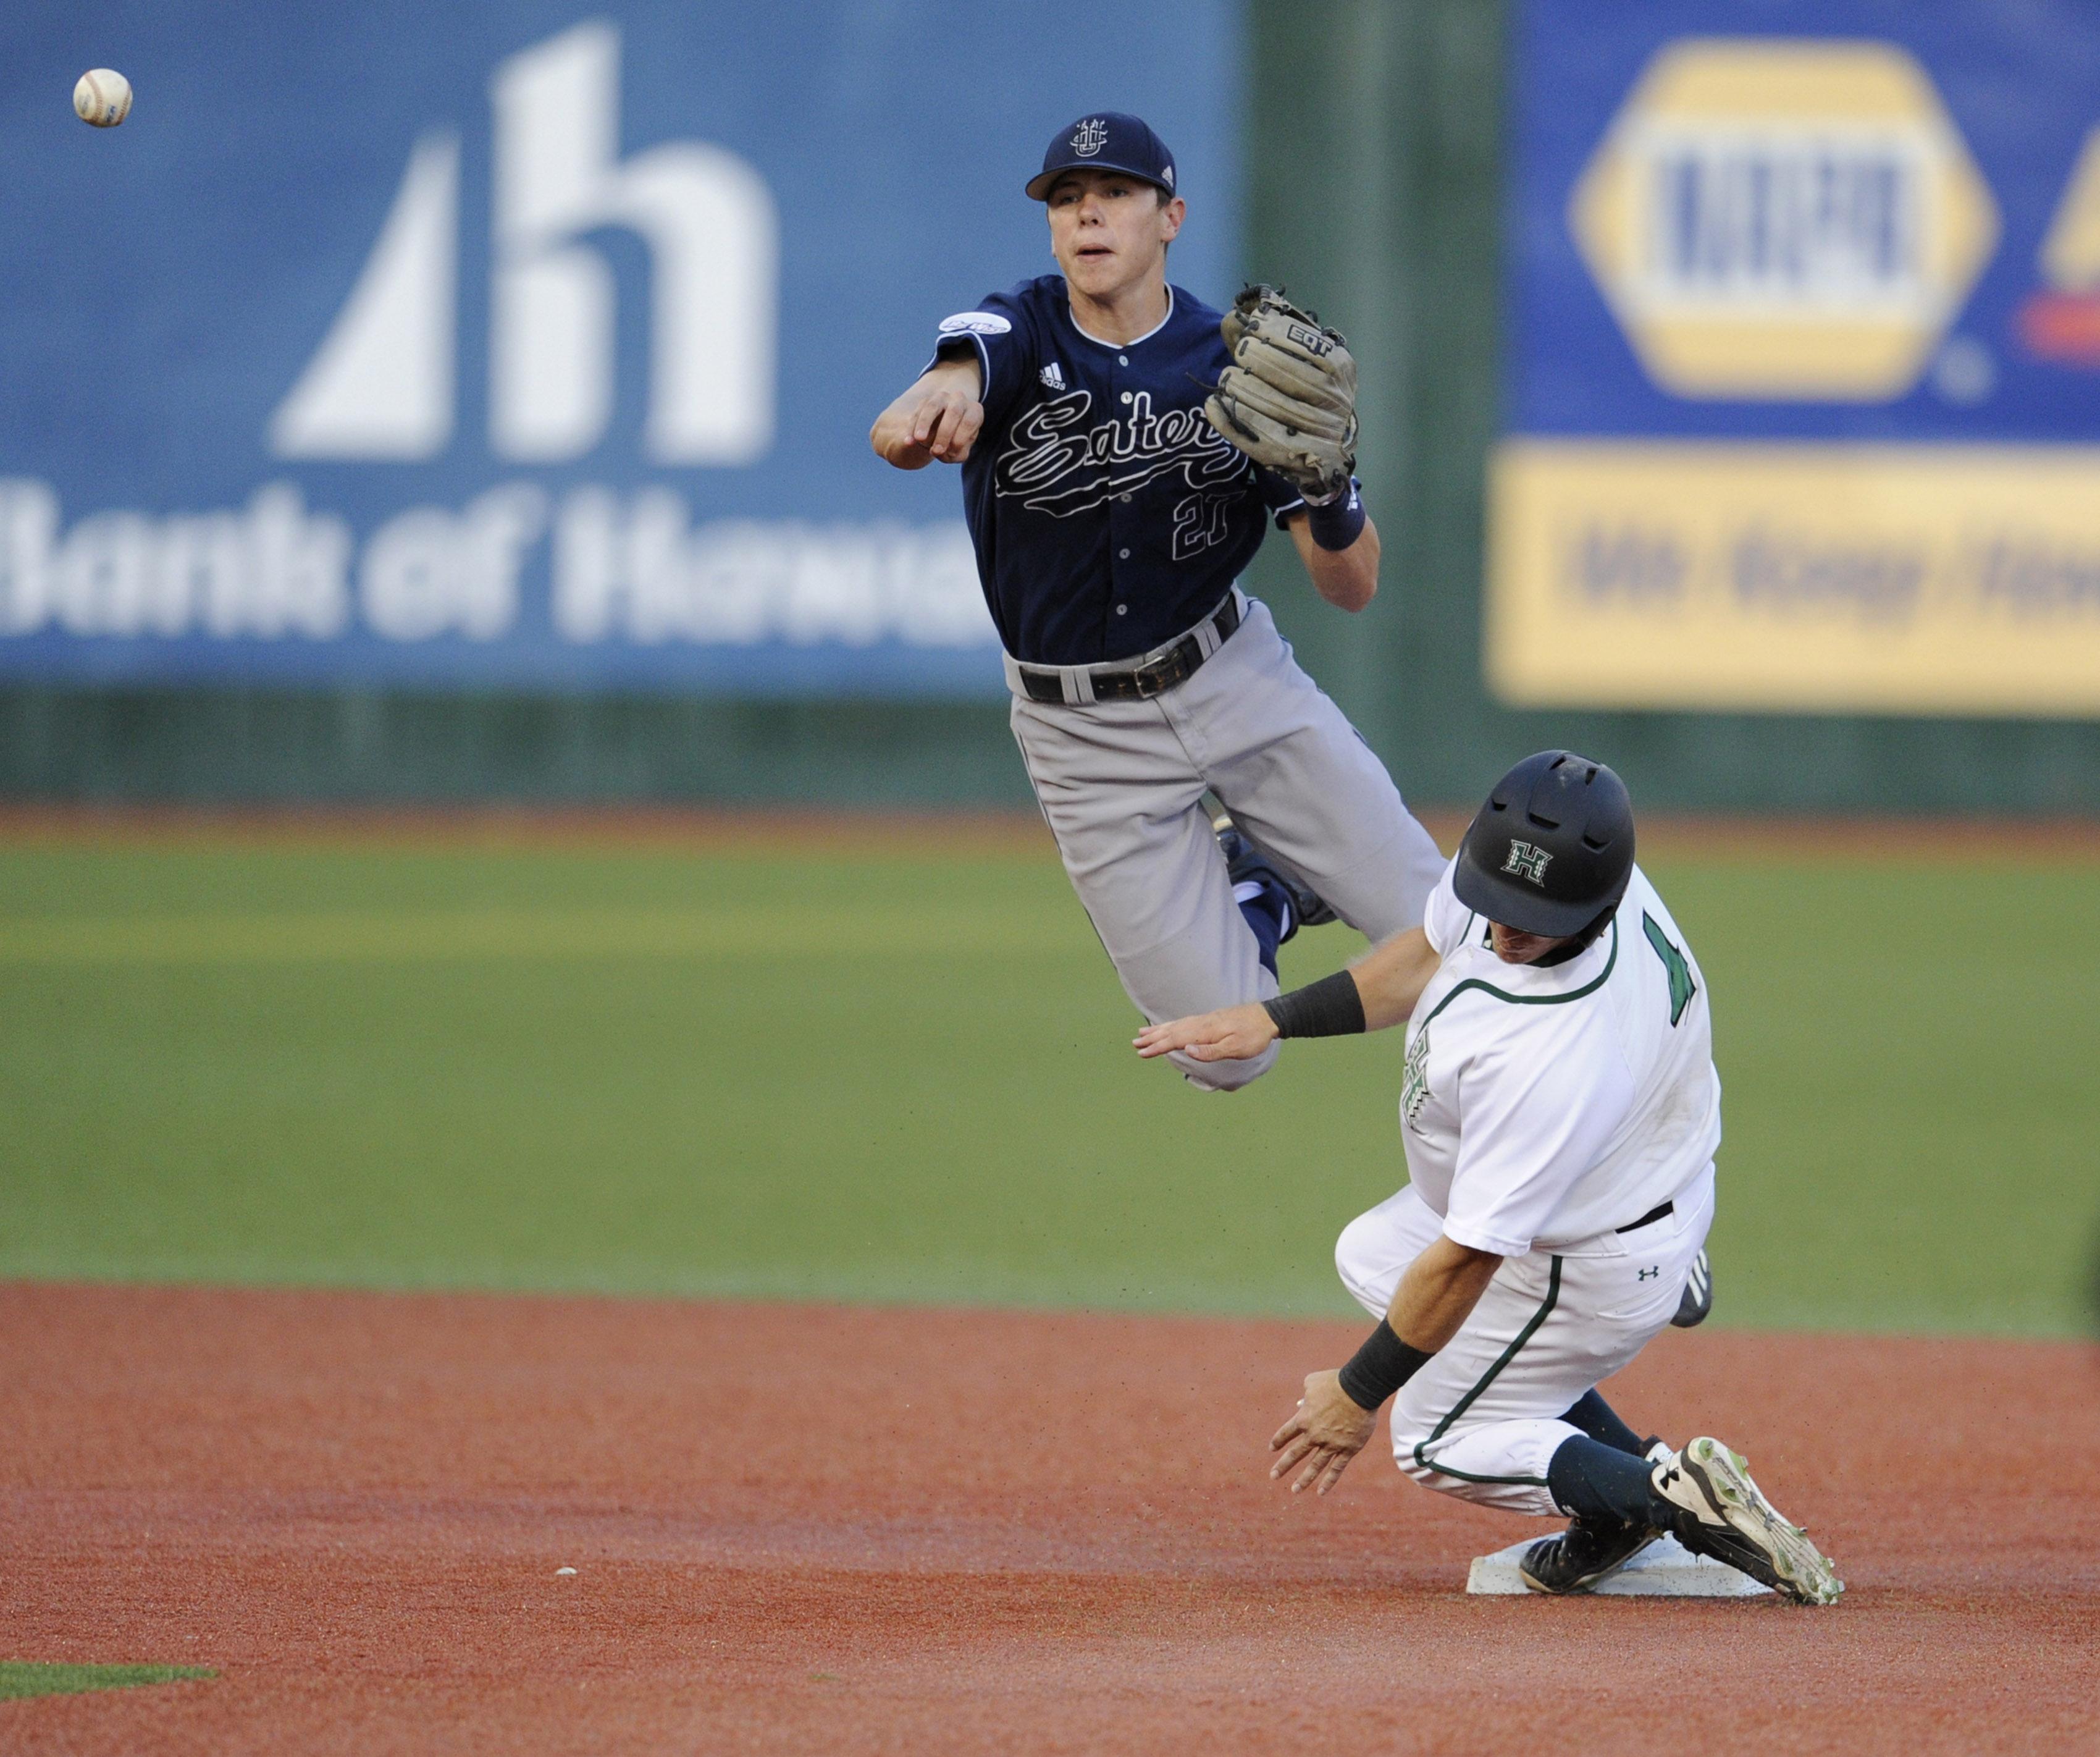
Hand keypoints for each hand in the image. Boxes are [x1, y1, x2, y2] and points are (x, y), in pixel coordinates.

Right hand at [871, 368, 983, 467]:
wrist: (942, 432)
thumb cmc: (956, 443)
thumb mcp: (960, 450)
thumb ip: (956, 453)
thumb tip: (941, 451)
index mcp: (974, 411)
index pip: (969, 422)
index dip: (960, 439)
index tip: (950, 453)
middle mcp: (960, 400)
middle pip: (954, 412)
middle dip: (944, 433)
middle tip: (936, 451)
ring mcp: (941, 397)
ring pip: (932, 406)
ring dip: (925, 423)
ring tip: (919, 439)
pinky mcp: (925, 401)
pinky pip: (917, 412)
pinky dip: (911, 427)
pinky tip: (908, 442)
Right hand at [1133, 1002, 1278, 1062]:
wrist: (1267, 1017)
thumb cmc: (1253, 1036)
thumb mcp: (1235, 1048)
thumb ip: (1210, 1051)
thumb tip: (1187, 1050)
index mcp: (1205, 1031)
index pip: (1176, 1039)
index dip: (1157, 1047)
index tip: (1141, 1053)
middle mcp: (1201, 1023)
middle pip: (1171, 1030)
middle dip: (1152, 1037)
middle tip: (1134, 1043)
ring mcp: (1204, 1020)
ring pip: (1176, 1025)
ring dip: (1158, 1030)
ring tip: (1142, 1033)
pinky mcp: (1209, 1020)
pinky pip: (1183, 1022)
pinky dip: (1171, 1025)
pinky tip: (1168, 1028)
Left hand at [1269, 1369, 1375, 1496]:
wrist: (1359, 1389)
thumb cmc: (1335, 1382)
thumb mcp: (1313, 1382)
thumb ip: (1305, 1393)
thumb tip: (1301, 1402)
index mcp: (1304, 1418)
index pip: (1286, 1433)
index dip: (1278, 1441)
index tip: (1272, 1449)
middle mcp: (1314, 1435)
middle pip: (1295, 1454)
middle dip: (1283, 1466)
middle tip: (1273, 1476)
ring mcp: (1331, 1444)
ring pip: (1314, 1466)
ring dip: (1304, 1479)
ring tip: (1295, 1490)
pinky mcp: (1348, 1449)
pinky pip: (1336, 1469)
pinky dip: (1328, 1481)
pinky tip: (1321, 1492)